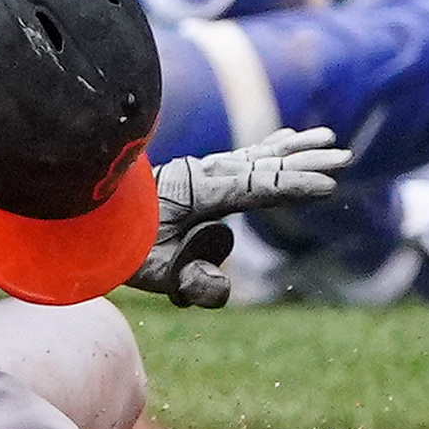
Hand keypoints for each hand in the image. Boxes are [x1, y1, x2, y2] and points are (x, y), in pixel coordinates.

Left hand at [125, 128, 350, 307]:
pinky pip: (245, 159)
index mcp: (196, 191)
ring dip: (295, 150)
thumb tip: (226, 289)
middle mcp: (203, 174)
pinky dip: (272, 149)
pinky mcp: (200, 175)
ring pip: (259, 157)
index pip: (255, 186)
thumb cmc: (116, 242)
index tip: (328, 186)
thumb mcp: (149, 271)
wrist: (84, 211)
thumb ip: (189, 282)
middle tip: (344, 156)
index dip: (293, 187)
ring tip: (328, 140)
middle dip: (305, 162)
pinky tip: (289, 140)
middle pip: (265, 165)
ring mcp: (202, 171)